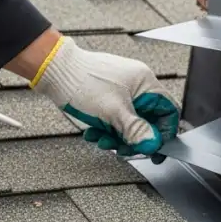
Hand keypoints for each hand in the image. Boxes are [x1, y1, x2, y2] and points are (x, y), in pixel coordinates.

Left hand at [30, 35, 179, 158]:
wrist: (53, 69)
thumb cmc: (82, 82)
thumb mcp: (113, 112)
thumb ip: (136, 131)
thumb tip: (153, 145)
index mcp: (145, 83)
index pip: (168, 112)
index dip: (164, 134)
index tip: (154, 152)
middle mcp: (137, 85)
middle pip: (148, 121)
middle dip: (133, 139)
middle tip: (122, 150)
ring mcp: (122, 90)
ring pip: (129, 122)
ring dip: (116, 136)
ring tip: (101, 139)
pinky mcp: (108, 96)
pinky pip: (115, 118)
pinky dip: (106, 129)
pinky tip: (93, 132)